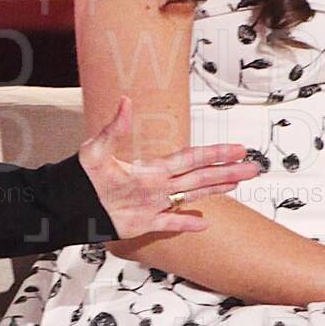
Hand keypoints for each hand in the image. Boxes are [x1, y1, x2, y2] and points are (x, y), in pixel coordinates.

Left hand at [78, 96, 260, 238]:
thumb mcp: (97, 149)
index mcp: (153, 168)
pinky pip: (171, 224)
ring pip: (193, 195)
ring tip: (240, 183)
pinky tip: (204, 223)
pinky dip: (187, 224)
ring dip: (217, 189)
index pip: (192, 158)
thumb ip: (115, 128)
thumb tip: (125, 102)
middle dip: (228, 171)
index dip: (215, 153)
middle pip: (201, 176)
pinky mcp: (144, 222)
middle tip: (253, 167)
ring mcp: (154, 203)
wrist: (71, 202)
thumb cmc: (82, 175)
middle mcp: (159, 184)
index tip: (237, 148)